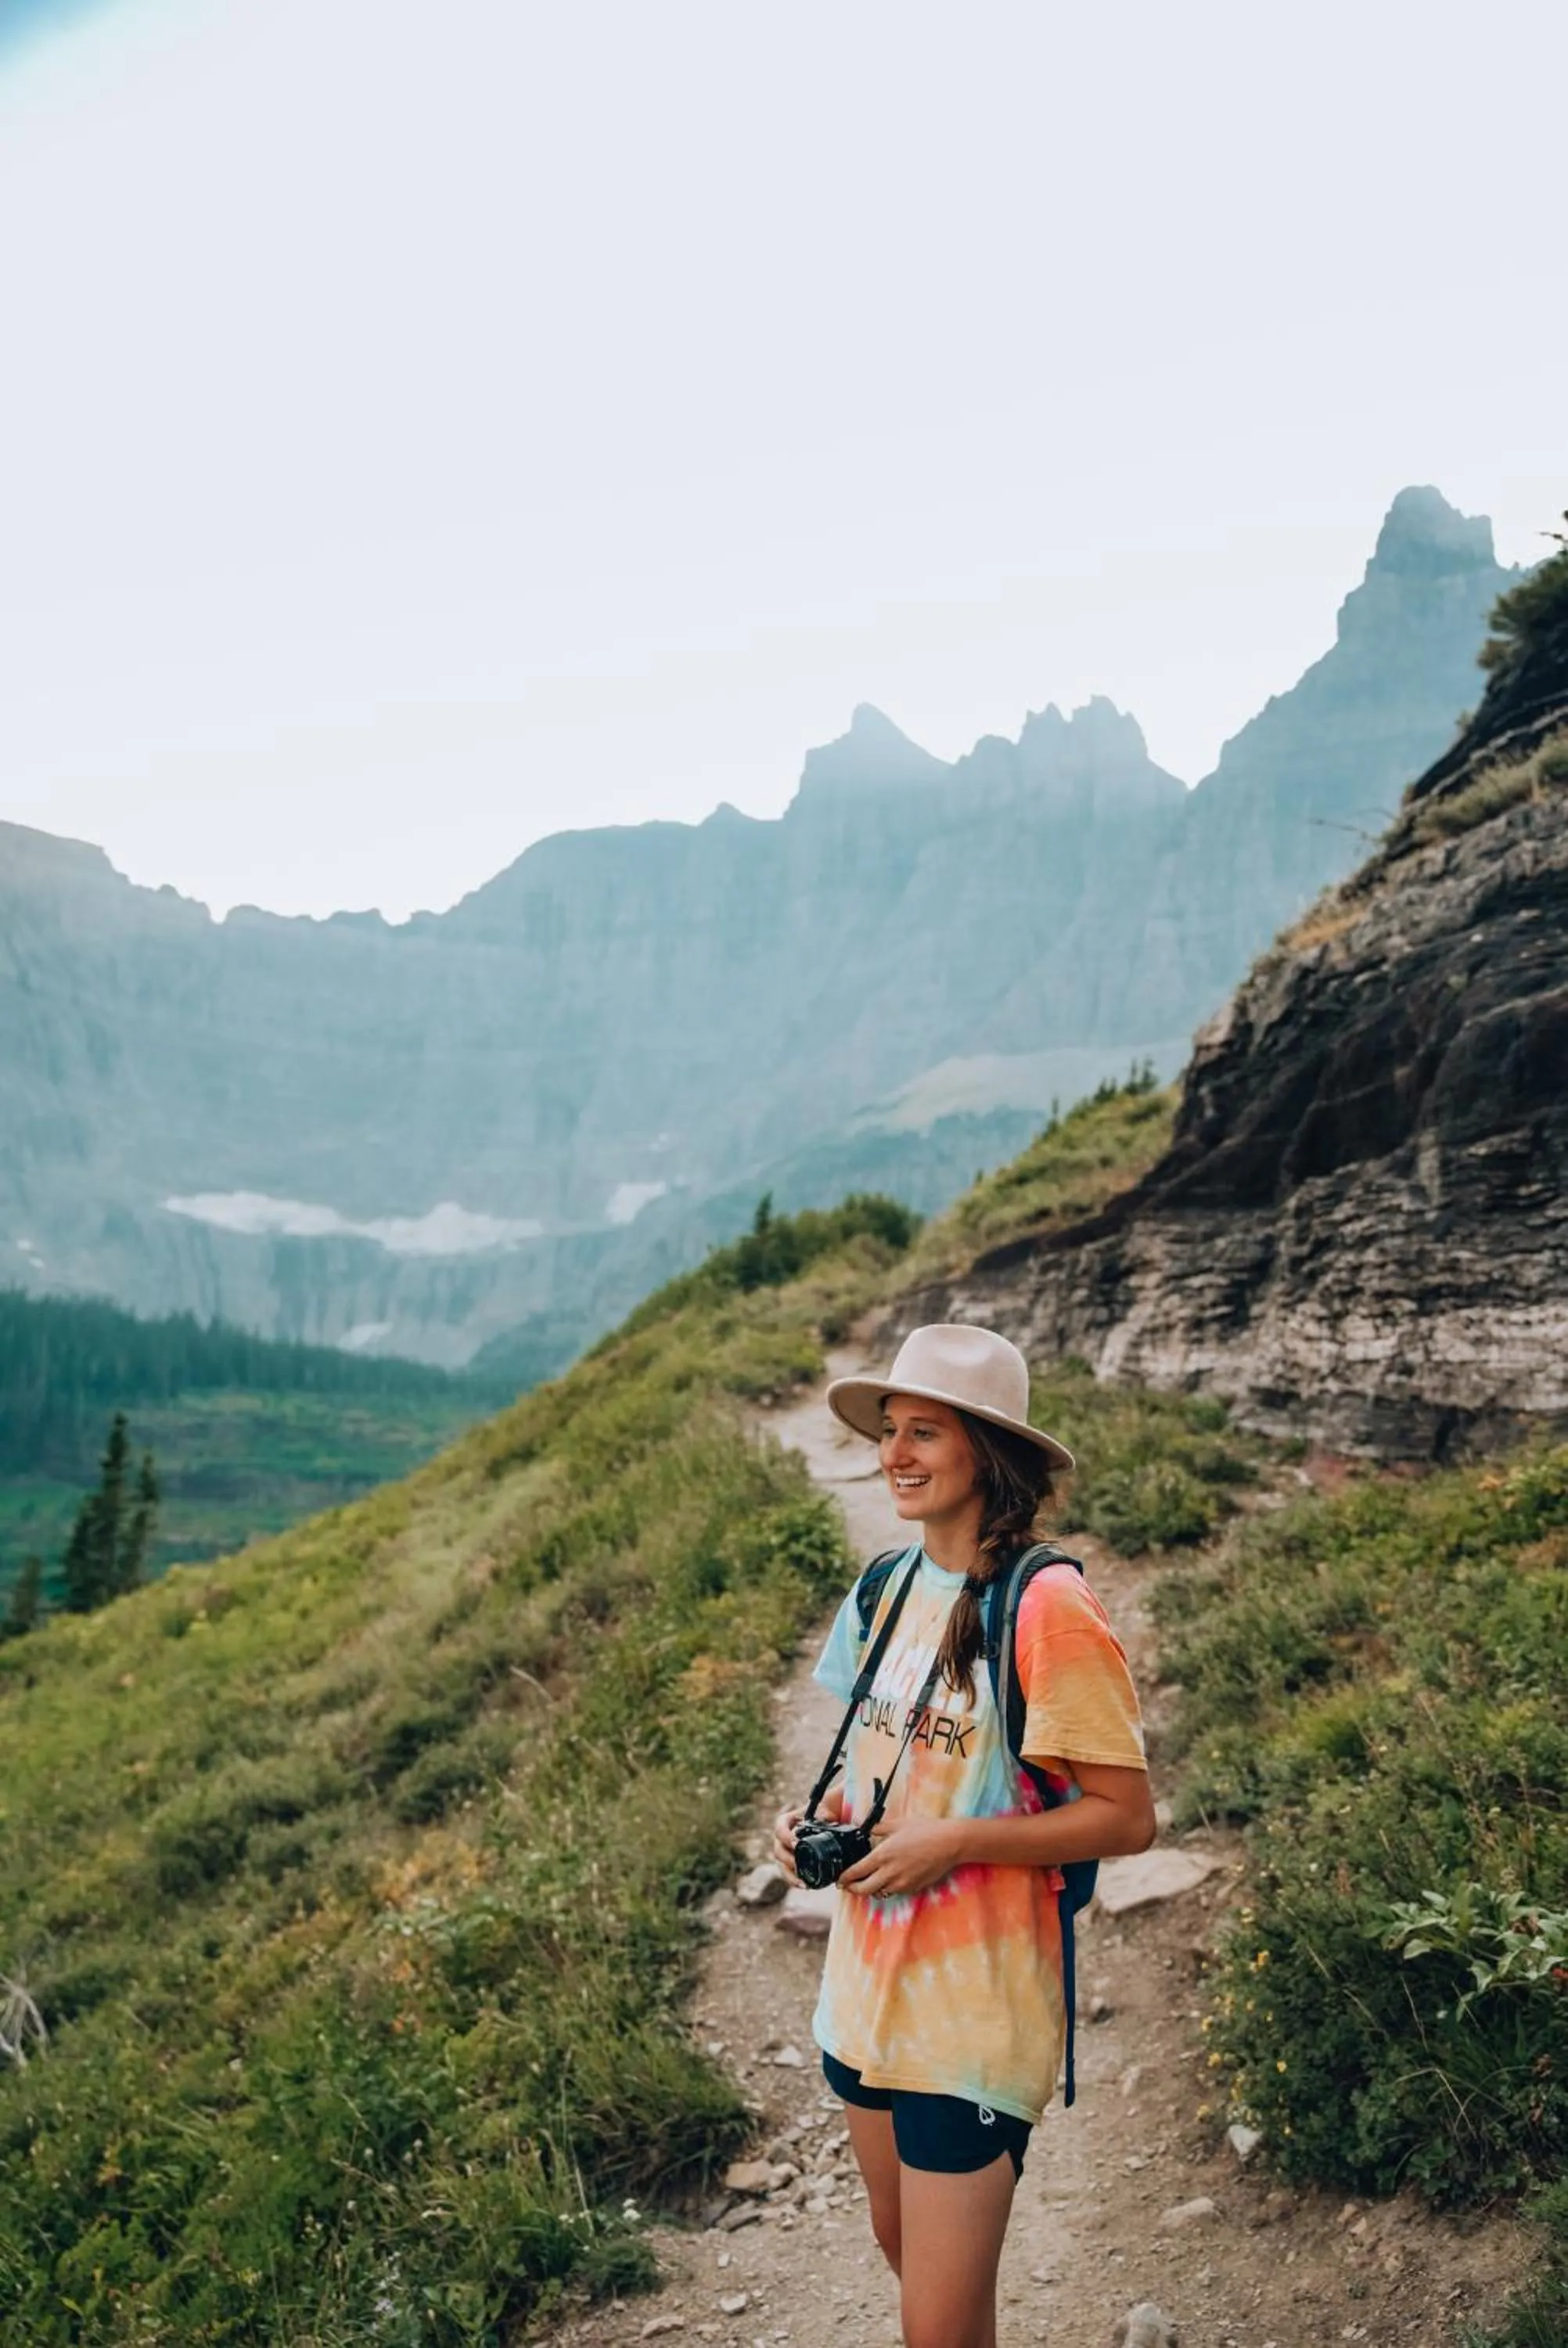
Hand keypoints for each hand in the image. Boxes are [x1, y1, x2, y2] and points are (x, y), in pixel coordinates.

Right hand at [772, 1789, 842, 1881]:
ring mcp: (787, 1851)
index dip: (785, 1837)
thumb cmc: (826, 1812)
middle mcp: (784, 1838)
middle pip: (778, 1850)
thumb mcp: (825, 1810)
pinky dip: (795, 1880)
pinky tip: (805, 1885)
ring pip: (781, 1865)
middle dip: (788, 1860)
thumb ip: (826, 1811)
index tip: (796, 1843)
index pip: (779, 1828)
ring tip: (803, 1882)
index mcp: (788, 1821)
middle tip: (798, 1865)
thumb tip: (834, 1814)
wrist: (830, 1821)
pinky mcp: (793, 1862)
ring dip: (790, 1875)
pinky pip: (789, 1873)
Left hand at [841, 1815, 963, 1897]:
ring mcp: (903, 1883)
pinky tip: (889, 1880)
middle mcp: (890, 1872)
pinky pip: (896, 1892)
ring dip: (871, 1889)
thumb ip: (878, 1827)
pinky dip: (888, 1888)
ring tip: (868, 1883)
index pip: (857, 1872)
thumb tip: (865, 1827)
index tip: (839, 1880)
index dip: (845, 1878)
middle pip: (864, 1889)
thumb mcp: (898, 1824)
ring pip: (880, 1893)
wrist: (949, 1843)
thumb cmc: (925, 1830)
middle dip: (853, 1889)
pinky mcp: (914, 1888)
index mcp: (883, 1855)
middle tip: (848, 1886)